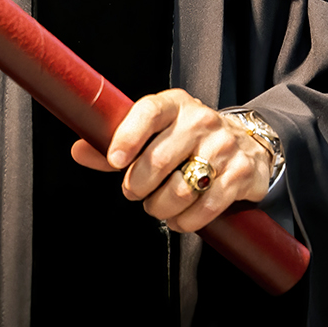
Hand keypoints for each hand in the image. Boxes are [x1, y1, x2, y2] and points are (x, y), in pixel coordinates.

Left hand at [69, 88, 273, 232]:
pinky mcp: (240, 173)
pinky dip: (186, 221)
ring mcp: (224, 146)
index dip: (128, 136)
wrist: (247, 144)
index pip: (149, 112)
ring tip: (159, 205)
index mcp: (176, 105)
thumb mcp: (156, 133)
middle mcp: (202, 121)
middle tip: (135, 191)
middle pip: (159, 161)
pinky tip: (181, 217)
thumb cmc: (188, 140)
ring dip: (161, 207)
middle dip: (137, 186)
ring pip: (181, 189)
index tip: (114, 161)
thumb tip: (79, 151)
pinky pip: (206, 207)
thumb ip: (118, 144)